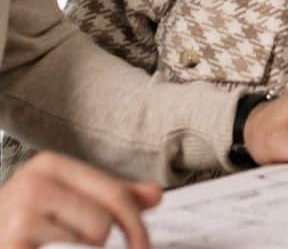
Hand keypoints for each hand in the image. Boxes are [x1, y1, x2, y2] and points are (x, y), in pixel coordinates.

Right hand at [0, 152, 160, 248]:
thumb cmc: (25, 226)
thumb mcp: (68, 202)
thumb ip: (111, 197)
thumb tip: (156, 194)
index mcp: (50, 164)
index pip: (116, 195)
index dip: (135, 227)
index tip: (142, 247)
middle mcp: (32, 182)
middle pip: (103, 222)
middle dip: (97, 243)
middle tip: (73, 245)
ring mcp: (18, 212)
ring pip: (88, 241)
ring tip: (55, 247)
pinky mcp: (13, 241)